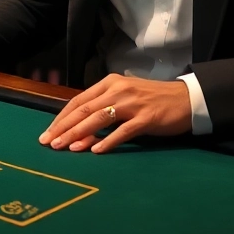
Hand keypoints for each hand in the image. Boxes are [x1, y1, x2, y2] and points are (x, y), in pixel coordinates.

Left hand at [39, 74, 191, 153]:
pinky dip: (108, 141)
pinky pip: (123, 131)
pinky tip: (95, 150)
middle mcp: (118, 90)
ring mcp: (132, 104)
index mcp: (109, 83)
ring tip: (65, 147)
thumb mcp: (124, 98)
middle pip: (84, 110)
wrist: (186, 98)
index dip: (61, 118)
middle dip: (64, 127)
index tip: (48, 133)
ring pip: (99, 119)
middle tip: (48, 143)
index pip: (78, 101)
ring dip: (79, 134)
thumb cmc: (152, 100)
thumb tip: (78, 132)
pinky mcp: (146, 118)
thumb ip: (103, 110)